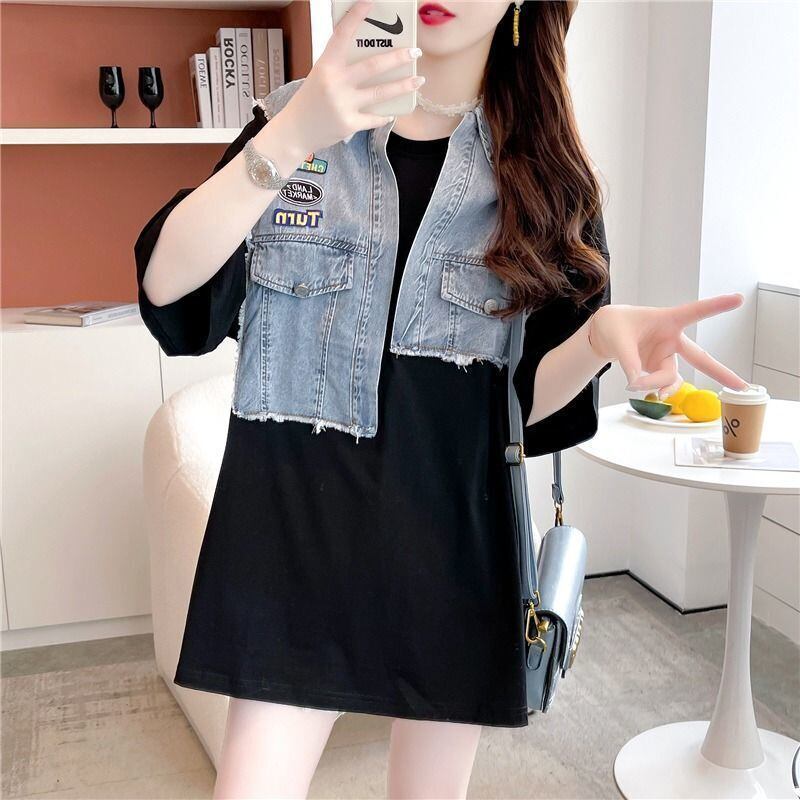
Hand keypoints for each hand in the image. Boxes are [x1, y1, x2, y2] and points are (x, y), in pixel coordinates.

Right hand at [274, 0, 423, 154]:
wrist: (295, 132)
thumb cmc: (310, 101)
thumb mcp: (320, 76)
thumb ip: (341, 67)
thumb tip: (372, 59)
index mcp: (326, 65)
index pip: (342, 35)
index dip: (356, 16)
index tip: (371, 2)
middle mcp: (335, 83)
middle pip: (373, 66)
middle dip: (398, 57)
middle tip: (415, 51)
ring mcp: (343, 104)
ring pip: (381, 93)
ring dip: (403, 86)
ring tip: (419, 80)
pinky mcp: (349, 123)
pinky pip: (374, 118)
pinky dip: (384, 116)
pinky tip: (392, 113)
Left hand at [587, 294, 749, 396]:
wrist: (604, 335)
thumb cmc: (615, 325)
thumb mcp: (618, 338)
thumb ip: (629, 361)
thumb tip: (638, 384)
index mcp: (667, 320)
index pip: (694, 313)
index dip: (716, 307)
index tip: (738, 299)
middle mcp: (672, 339)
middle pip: (700, 358)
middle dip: (720, 372)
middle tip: (742, 386)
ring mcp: (666, 356)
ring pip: (670, 376)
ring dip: (656, 384)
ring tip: (634, 385)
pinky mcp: (658, 369)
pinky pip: (662, 384)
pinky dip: (653, 389)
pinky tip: (643, 389)